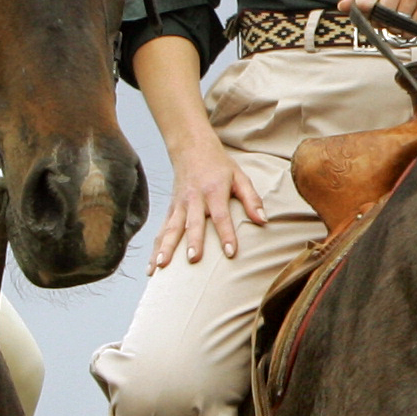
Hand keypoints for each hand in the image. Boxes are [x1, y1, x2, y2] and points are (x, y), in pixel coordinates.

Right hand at [151, 127, 267, 267]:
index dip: (226, 234)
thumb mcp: (240, 177)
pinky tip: (152, 268)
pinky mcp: (171, 209)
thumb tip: (263, 221)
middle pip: (193, 223)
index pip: (221, 216)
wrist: (191, 147)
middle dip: (192, 242)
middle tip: (193, 260)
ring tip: (161, 266)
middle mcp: (194, 199)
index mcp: (214, 191)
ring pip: (171, 228)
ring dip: (166, 248)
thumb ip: (251, 199)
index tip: (230, 253)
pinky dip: (155, 249)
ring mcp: (179, 205)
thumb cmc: (219, 165)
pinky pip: (161, 231)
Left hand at [338, 0, 416, 24]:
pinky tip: (412, 17)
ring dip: (396, 27)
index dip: (365, 15)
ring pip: (395, 24)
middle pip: (380, 16)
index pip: (363, 3)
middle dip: (382, 22)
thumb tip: (342, 6)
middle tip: (388, 16)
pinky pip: (411, 29)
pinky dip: (409, 30)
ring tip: (402, 14)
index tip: (370, 15)